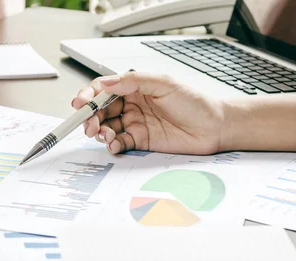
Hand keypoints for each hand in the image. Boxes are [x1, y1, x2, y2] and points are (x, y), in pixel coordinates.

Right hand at [71, 71, 225, 154]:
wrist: (215, 127)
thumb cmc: (195, 102)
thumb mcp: (164, 83)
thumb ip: (133, 81)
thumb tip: (107, 82)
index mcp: (135, 87)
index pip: (105, 90)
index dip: (89, 95)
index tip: (80, 102)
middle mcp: (132, 105)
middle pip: (101, 110)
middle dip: (90, 117)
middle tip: (88, 124)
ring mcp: (135, 124)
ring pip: (107, 128)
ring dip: (100, 131)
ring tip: (104, 134)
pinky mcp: (141, 142)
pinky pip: (119, 143)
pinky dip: (113, 145)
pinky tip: (115, 144)